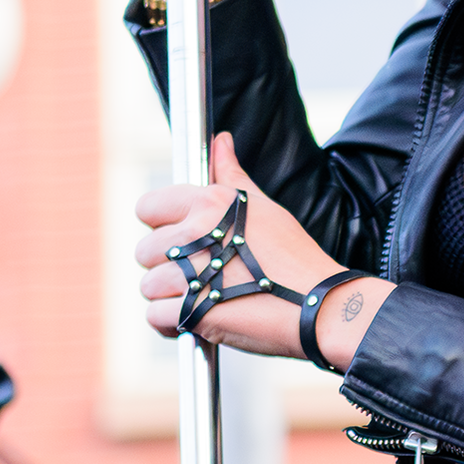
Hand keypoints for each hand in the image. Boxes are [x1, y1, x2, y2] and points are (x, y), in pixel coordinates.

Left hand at [136, 133, 393, 368]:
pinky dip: (171, 323)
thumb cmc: (295, 257)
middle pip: (144, 251)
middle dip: (166, 267)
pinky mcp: (188, 313)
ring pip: (148, 286)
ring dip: (170, 297)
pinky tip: (198, 318)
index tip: (182, 241)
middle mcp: (192, 235)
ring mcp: (188, 275)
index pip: (148, 207)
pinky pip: (154, 317)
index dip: (161, 226)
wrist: (319, 306)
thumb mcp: (264, 207)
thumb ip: (232, 174)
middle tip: (200, 275)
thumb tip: (221, 140)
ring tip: (203, 298)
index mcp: (208, 204)